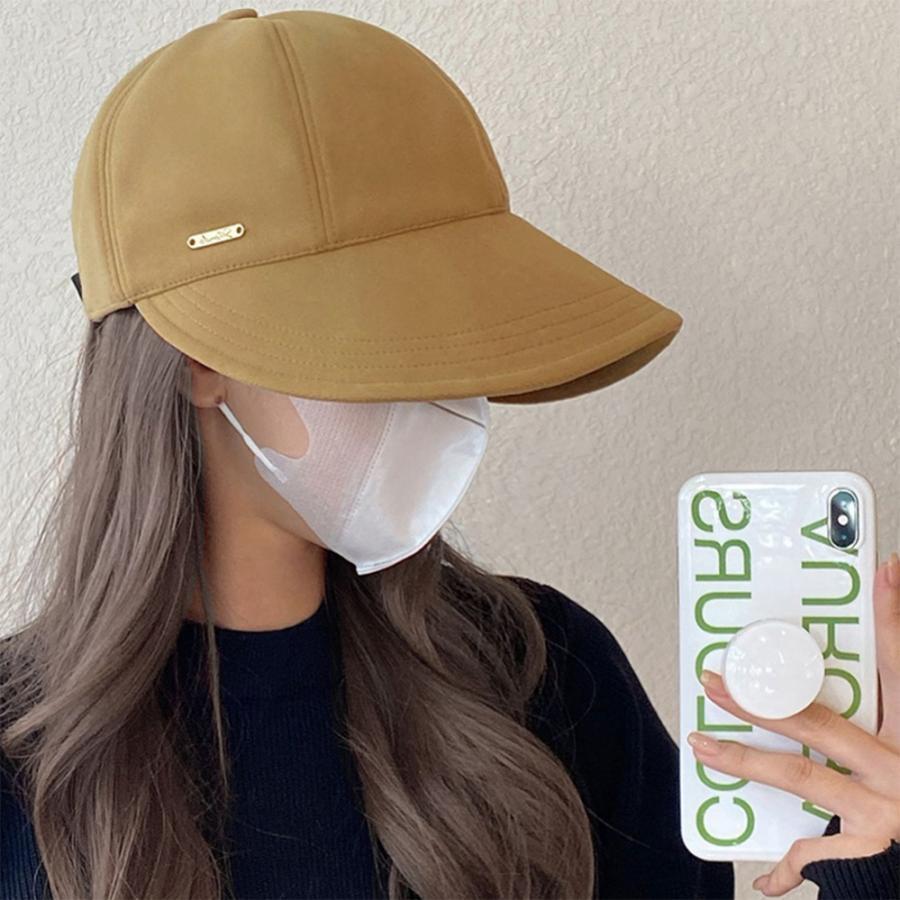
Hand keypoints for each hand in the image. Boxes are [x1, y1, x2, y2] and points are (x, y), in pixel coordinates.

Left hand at [686, 552, 899, 895]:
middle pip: (819, 719)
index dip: (890, 614)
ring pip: (801, 775)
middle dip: (760, 698)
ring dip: (745, 759)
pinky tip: (762, 872)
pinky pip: (821, 853)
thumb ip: (889, 694)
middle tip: (713, 678)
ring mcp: (885, 809)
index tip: (880, 569)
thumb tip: (882, 620)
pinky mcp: (873, 848)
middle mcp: (899, 764)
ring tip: (702, 745)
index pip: (897, 665)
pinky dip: (790, 865)